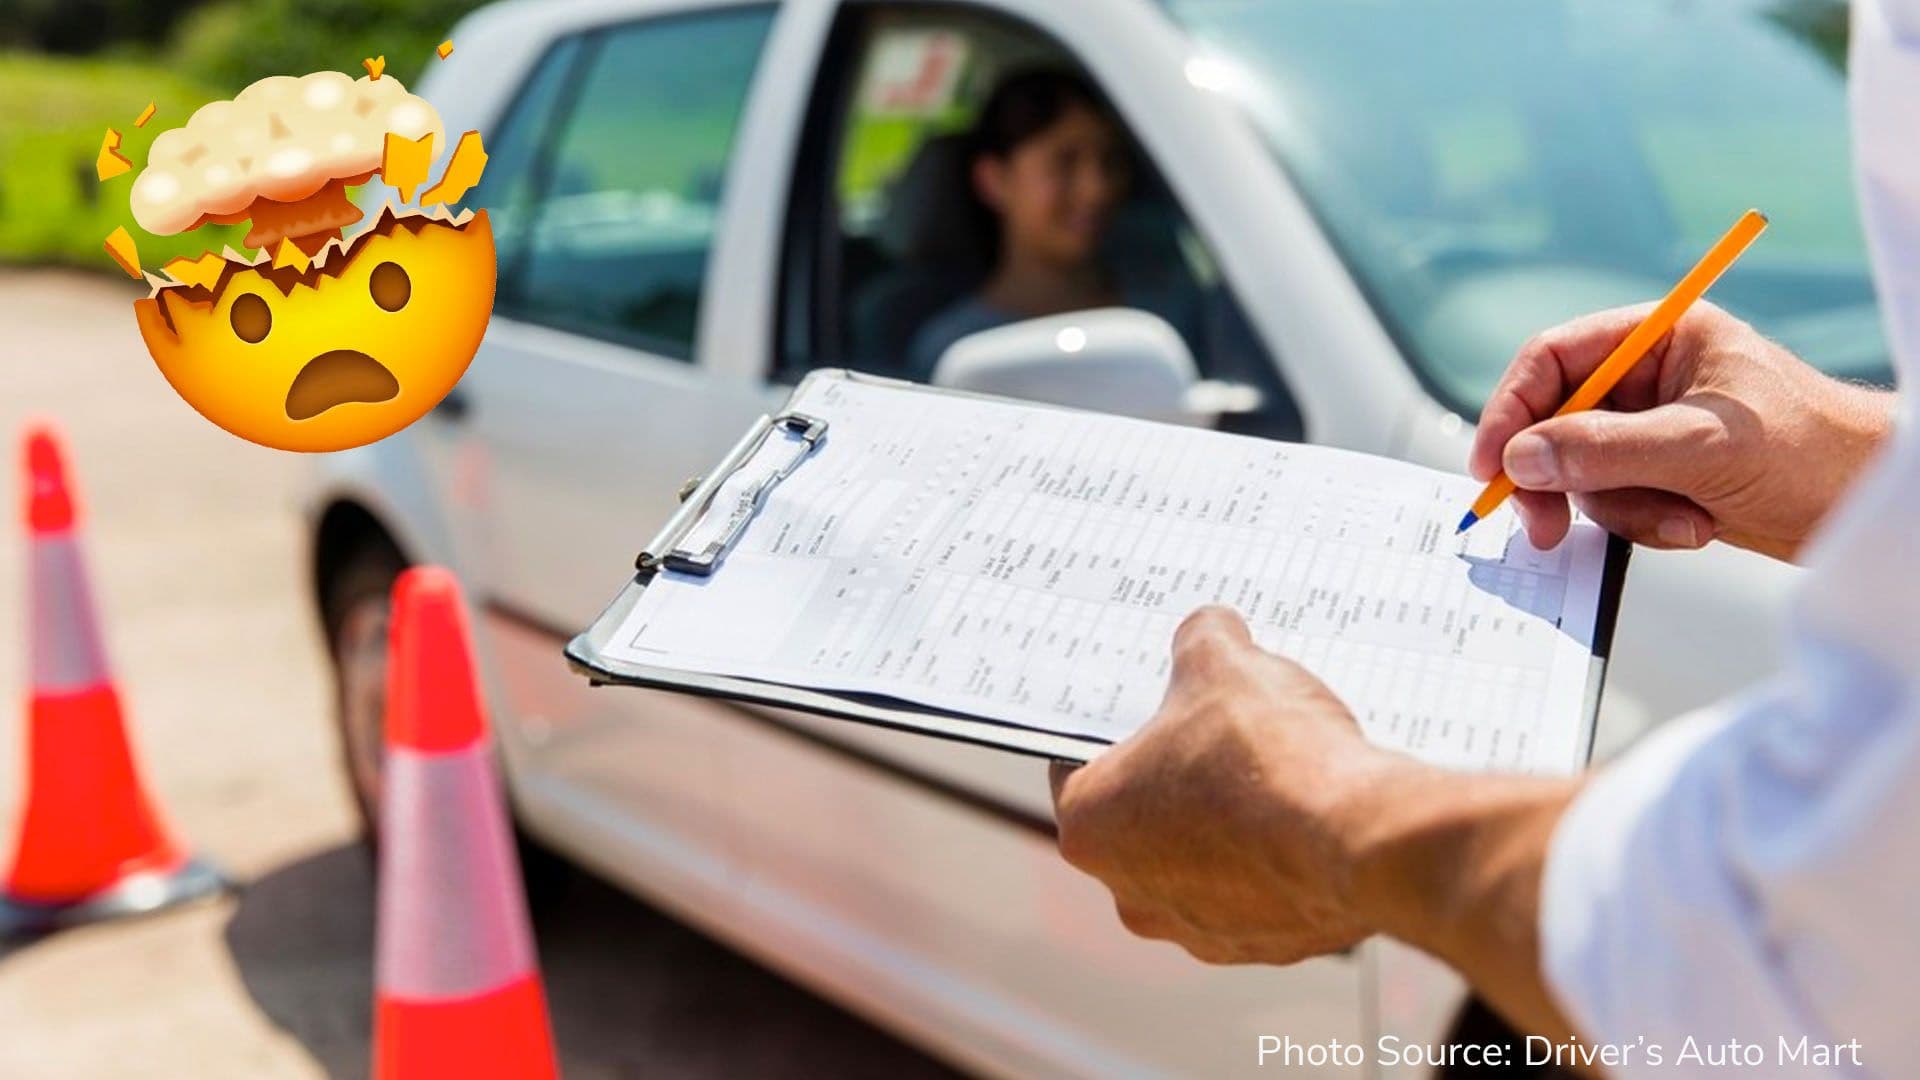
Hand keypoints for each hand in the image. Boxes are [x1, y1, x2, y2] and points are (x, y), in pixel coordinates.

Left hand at [1048, 607, 1400, 964]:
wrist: (1357, 837)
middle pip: (1142, 817)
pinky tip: (1308, 817)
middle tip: (1219, 732)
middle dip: (1178, 776)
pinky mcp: (1263, 947)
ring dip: (1229, 824)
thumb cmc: (1267, 755)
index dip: (1117, 727)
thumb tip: (1210, 631)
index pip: (1079, 765)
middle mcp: (1130, 892)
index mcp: (1090, 825)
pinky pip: (1260, 892)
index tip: (1150, 707)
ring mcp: (1197, 929)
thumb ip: (1201, 640)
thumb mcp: (1223, 662)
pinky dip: (1278, 860)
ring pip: (1202, 861)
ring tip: (1276, 773)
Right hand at [1470, 303, 1892, 559]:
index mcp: (1661, 338)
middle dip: (1558, 476)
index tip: (1493, 465)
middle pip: (1556, 420)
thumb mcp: (1701, 446)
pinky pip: (1614, 502)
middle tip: (1543, 525)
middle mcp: (1650, 377)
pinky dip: (1645, 523)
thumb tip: (1523, 458)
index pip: (1554, 359)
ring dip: (1621, 508)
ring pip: (1582, 471)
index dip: (1512, 410)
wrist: (1871, 504)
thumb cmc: (1813, 450)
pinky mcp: (1663, 475)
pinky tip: (1697, 525)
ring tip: (1682, 519)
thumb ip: (1604, 449)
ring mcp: (1654, 428)